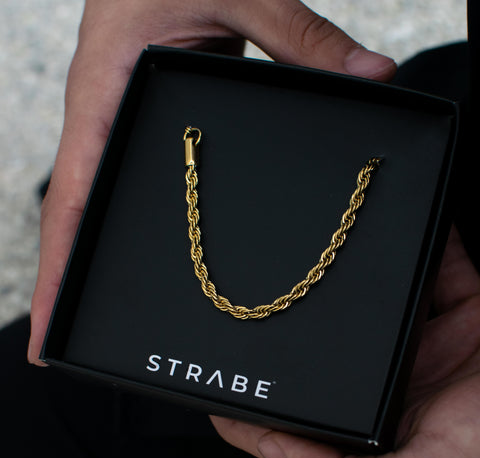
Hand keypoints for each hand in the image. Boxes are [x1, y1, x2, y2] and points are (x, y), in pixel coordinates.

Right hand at [27, 0, 394, 364]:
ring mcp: (122, 128)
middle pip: (85, 218)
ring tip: (116, 314)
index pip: (76, 200)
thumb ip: (300, 36)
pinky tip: (155, 248)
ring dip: (103, 257)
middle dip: (75, 283)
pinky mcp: (145, 126)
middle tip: (78, 345)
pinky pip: (137, 184)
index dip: (60, 272)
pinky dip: (137, 222)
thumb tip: (373, 77)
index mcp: (106, 98)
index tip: (51, 331)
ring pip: (110, 205)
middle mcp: (107, 124)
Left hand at [212, 226, 479, 457]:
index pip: (295, 435)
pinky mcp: (458, 316)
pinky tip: (385, 229)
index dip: (249, 410)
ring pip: (367, 318)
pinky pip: (425, 274)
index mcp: (381, 451)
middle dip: (292, 339)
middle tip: (251, 301)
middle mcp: (396, 405)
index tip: (210, 374)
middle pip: (326, 369)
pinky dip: (415, 251)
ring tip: (307, 259)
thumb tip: (271, 448)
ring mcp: (427, 356)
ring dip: (341, 291)